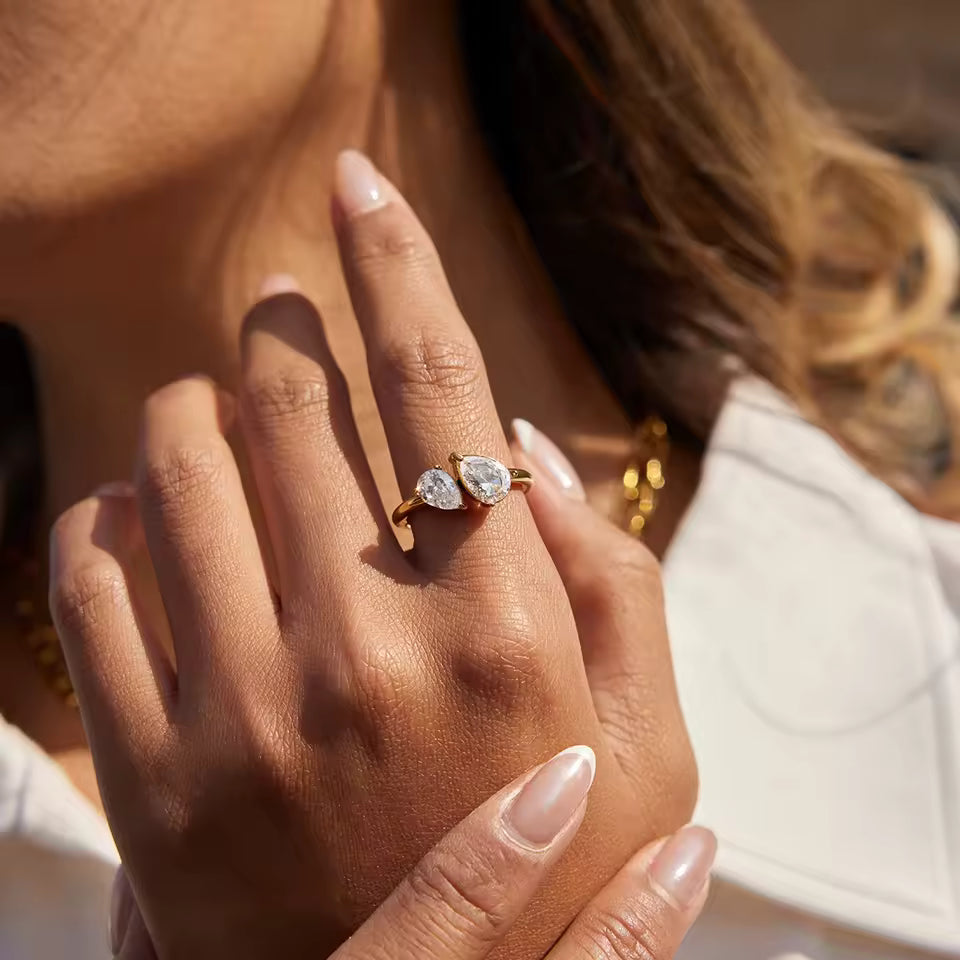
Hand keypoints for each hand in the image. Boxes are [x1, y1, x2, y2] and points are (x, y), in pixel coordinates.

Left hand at [50, 151, 694, 957]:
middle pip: (289, 404)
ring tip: (217, 415)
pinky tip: (148, 510)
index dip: (399, 262)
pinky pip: (91, 573)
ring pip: (174, 463)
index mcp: (504, 632)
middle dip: (281, 330)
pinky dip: (110, 508)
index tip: (361, 181)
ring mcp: (247, 717)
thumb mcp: (647, 743)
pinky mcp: (154, 777)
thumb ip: (615, 585)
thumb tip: (535, 452)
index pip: (441, 389)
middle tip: (281, 315)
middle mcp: (371, 655)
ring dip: (191, 406)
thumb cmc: (548, 870)